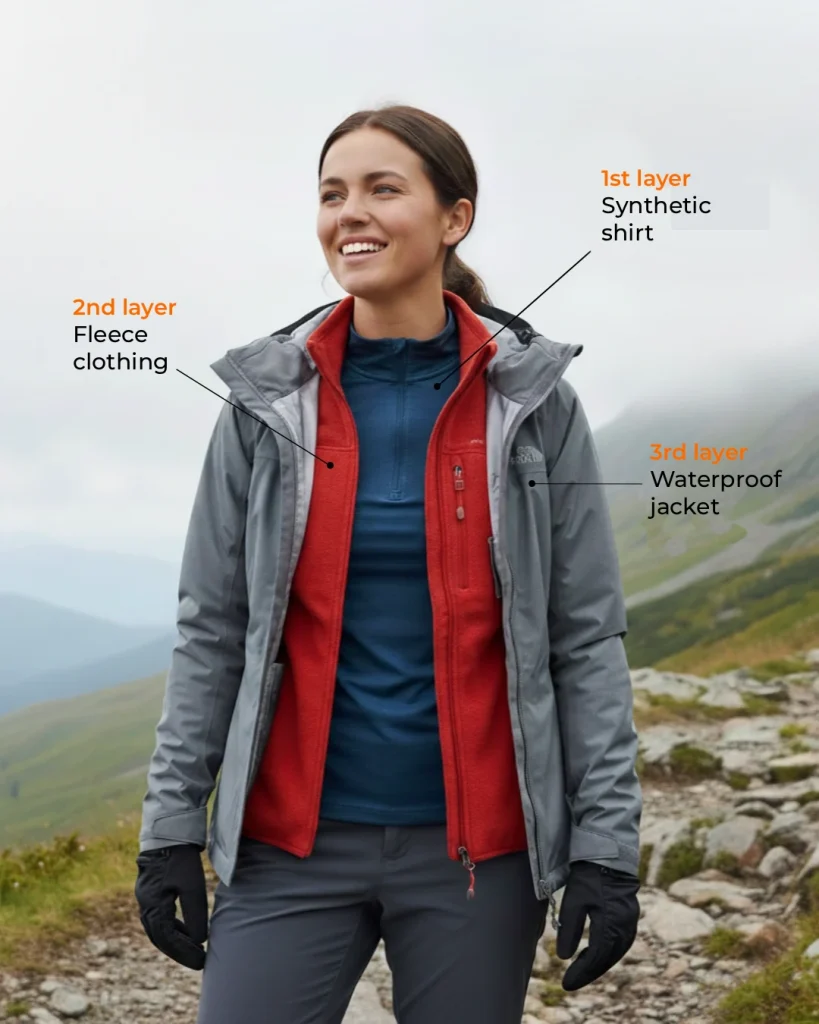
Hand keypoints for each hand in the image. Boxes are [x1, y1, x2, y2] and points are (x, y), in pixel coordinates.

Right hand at [135, 844, 208, 969]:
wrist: (168, 833)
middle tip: (199, 960)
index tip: (201, 962)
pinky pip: (160, 916)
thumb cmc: (180, 858)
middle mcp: (145, 904)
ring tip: (194, 949)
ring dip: (176, 940)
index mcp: (152, 906)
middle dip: (179, 950)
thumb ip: (195, 914)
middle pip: (160, 937)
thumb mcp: (192, 886)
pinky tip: (186, 930)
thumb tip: (199, 941)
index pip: (167, 939)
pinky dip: (173, 927)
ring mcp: (146, 897)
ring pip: (159, 928)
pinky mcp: (152, 890)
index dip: (185, 953)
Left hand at [556, 859, 639, 990]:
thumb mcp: (574, 901)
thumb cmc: (589, 875)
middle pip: (607, 958)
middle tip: (571, 981)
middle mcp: (625, 926)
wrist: (608, 853)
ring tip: (581, 969)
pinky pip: (620, 941)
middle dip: (589, 971)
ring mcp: (630, 920)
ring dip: (599, 962)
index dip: (581, 972)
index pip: (596, 958)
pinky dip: (607, 951)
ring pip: (615, 951)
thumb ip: (570, 930)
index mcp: (612, 924)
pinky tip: (596, 953)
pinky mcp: (630, 914)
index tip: (566, 983)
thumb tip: (564, 957)